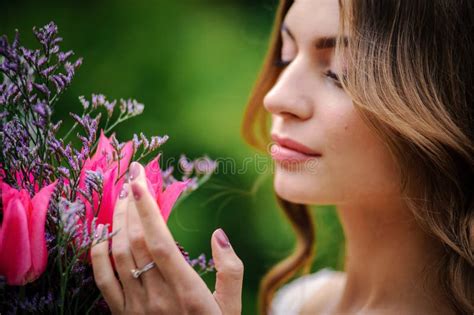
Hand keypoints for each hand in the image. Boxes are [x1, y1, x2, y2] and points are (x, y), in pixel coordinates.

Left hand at [91, 162, 243, 314]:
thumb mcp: (231, 307)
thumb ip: (230, 269)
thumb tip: (218, 234)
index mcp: (187, 292)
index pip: (160, 241)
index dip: (147, 209)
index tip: (139, 179)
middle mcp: (157, 297)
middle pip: (135, 242)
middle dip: (130, 205)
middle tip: (130, 178)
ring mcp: (136, 308)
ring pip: (118, 256)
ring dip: (116, 222)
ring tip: (119, 197)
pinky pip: (103, 281)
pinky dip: (97, 255)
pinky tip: (100, 234)